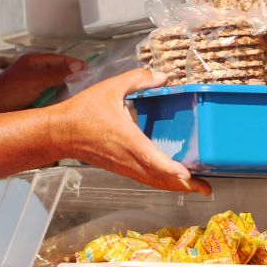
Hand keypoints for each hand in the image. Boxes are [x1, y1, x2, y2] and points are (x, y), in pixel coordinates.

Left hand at [0, 53, 83, 111]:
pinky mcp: (33, 101)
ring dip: (63, 94)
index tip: (91, 71)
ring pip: (57, 89)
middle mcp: (35, 73)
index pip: (61, 60)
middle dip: (71, 81)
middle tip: (84, 88)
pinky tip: (61, 109)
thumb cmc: (8, 92)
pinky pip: (50, 100)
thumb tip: (80, 66)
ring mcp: (34, 87)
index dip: (75, 65)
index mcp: (35, 62)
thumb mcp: (36, 80)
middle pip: (60, 75)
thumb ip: (58, 73)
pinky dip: (55, 104)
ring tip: (73, 100)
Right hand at [51, 67, 211, 194]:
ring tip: (196, 188)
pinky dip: (161, 183)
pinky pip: (145, 179)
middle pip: (159, 178)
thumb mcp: (110, 88)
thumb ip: (138, 79)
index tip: (187, 175)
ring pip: (153, 182)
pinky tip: (172, 181)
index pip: (151, 157)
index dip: (170, 168)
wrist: (60, 133)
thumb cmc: (83, 111)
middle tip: (206, 190)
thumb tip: (163, 76)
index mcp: (126, 138)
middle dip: (184, 186)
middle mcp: (127, 158)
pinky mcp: (121, 168)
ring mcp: (124, 166)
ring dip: (175, 187)